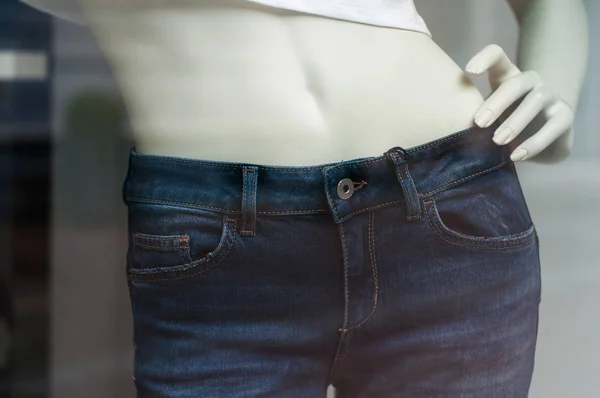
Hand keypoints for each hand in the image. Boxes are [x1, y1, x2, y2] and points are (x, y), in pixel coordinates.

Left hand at [465, 44, 573, 161]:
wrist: (543, 139)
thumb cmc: (506, 124)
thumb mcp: (488, 119)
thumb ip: (475, 119)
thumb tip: (451, 135)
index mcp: (507, 77)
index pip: (498, 55)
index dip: (485, 58)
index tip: (469, 71)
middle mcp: (531, 82)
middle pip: (515, 83)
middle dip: (496, 103)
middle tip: (479, 123)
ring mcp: (551, 96)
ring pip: (536, 101)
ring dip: (515, 122)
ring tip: (497, 141)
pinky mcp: (565, 116)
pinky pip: (553, 127)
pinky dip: (533, 143)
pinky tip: (516, 156)